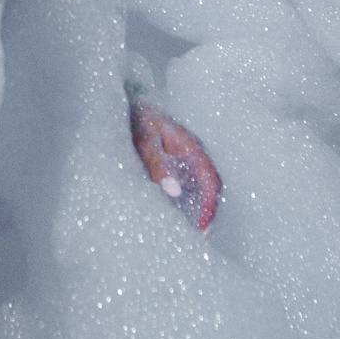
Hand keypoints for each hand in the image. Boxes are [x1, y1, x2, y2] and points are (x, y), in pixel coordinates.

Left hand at [128, 88, 220, 229]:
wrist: (127, 102)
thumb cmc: (137, 121)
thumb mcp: (146, 142)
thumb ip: (159, 165)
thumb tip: (174, 192)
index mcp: (192, 147)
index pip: (212, 181)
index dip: (210, 207)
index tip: (201, 228)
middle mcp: (194, 153)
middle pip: (210, 187)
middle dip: (206, 212)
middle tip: (195, 236)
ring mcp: (186, 156)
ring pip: (199, 186)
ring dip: (196, 208)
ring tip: (186, 230)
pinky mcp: (175, 160)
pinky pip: (187, 183)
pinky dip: (185, 200)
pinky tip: (173, 213)